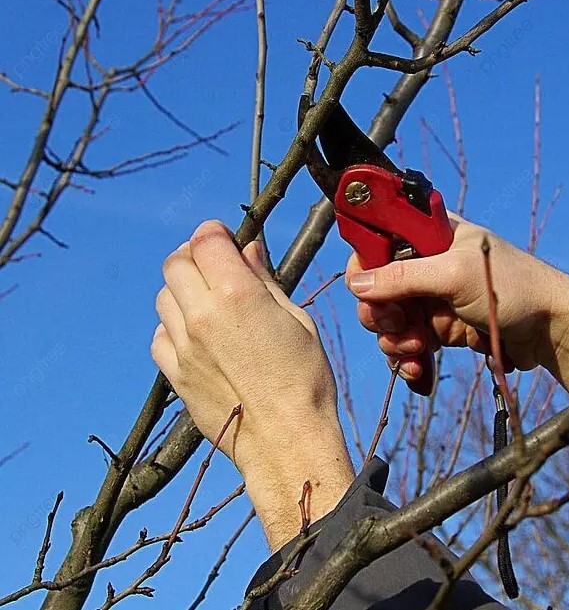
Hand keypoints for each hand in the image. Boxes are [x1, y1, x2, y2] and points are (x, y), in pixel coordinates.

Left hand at [151, 220, 353, 547]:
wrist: (285, 440)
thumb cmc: (305, 380)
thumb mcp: (296, 320)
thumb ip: (265, 281)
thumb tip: (248, 251)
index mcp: (237, 294)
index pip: (206, 240)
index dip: (215, 233)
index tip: (226, 237)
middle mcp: (201, 315)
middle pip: (176, 263)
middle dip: (194, 255)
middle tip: (215, 265)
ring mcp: (183, 346)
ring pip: (164, 297)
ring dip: (182, 290)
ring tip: (209, 302)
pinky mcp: (174, 374)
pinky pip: (159, 335)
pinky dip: (173, 326)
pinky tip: (197, 335)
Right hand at [346, 216, 568, 426]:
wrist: (552, 330)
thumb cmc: (513, 288)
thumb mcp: (455, 276)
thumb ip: (404, 277)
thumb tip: (357, 283)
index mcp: (430, 235)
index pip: (377, 243)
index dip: (366, 270)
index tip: (372, 296)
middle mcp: (428, 263)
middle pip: (378, 289)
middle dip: (383, 317)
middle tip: (402, 331)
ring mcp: (433, 297)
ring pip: (391, 322)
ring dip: (397, 344)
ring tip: (418, 356)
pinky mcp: (441, 327)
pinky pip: (410, 345)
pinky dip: (410, 361)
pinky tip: (419, 375)